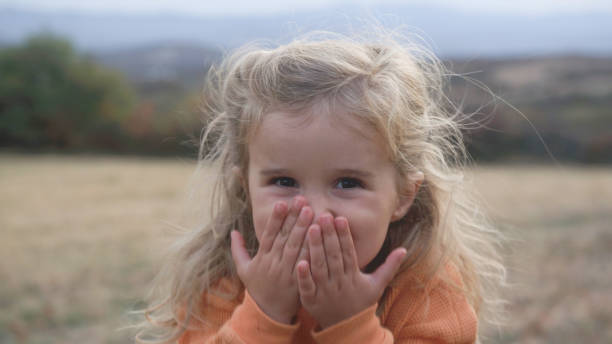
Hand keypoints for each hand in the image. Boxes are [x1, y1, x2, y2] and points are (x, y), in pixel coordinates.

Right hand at [231, 196, 312, 323]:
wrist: (269, 313)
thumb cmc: (257, 288)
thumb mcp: (244, 270)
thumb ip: (238, 249)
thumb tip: (232, 231)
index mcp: (262, 258)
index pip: (269, 234)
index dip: (275, 218)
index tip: (282, 203)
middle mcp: (274, 263)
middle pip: (285, 237)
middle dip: (294, 218)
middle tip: (302, 201)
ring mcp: (287, 272)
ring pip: (296, 247)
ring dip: (304, 228)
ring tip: (312, 212)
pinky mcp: (299, 281)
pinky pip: (306, 262)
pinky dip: (312, 249)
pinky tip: (320, 236)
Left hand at [296, 215, 406, 328]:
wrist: (347, 329)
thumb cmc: (361, 302)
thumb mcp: (377, 285)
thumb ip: (389, 266)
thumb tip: (404, 249)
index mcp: (353, 276)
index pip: (349, 252)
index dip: (344, 235)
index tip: (340, 218)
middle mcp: (339, 283)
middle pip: (333, 256)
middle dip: (329, 236)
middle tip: (323, 215)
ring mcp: (324, 292)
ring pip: (319, 267)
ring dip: (315, 248)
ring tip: (311, 228)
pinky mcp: (310, 301)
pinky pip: (306, 287)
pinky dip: (303, 276)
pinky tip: (300, 261)